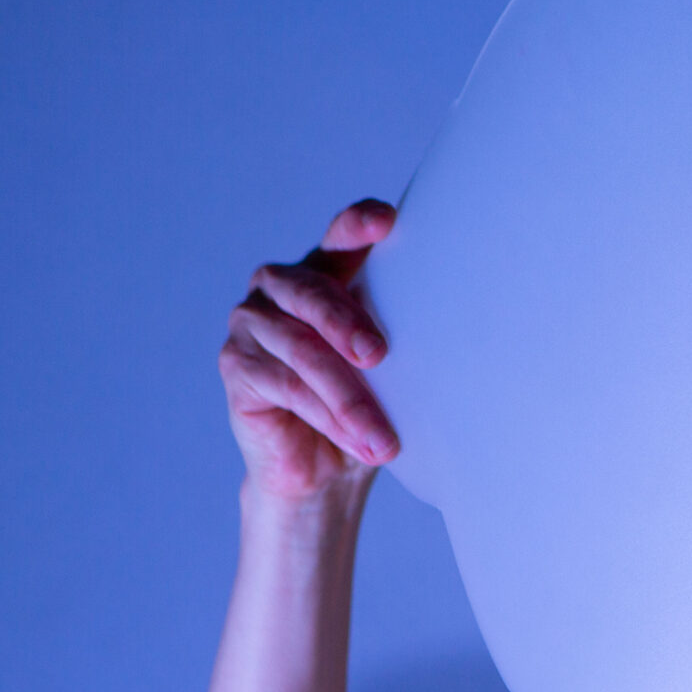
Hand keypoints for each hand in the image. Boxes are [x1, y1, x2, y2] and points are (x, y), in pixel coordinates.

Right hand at [220, 200, 400, 501]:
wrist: (324, 471)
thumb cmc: (367, 408)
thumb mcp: (392, 370)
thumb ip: (403, 337)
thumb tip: (456, 336)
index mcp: (326, 273)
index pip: (339, 239)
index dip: (357, 225)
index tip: (386, 220)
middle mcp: (281, 289)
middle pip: (312, 294)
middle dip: (347, 322)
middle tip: (377, 355)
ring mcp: (251, 323)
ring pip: (303, 351)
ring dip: (349, 398)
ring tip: (386, 439)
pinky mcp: (235, 365)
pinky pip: (286, 387)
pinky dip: (329, 418)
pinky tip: (361, 445)